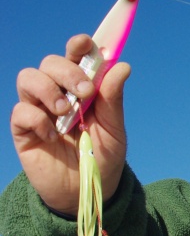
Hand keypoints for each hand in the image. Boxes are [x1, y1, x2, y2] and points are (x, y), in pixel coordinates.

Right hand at [11, 34, 129, 214]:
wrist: (88, 192)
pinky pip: (21, 111)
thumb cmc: (102, 158)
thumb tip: (121, 66)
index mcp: (82, 90)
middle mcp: (58, 94)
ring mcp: (39, 110)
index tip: (85, 44)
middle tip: (84, 92)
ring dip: (49, 90)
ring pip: (29, 78)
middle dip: (67, 71)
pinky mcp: (24, 130)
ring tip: (67, 113)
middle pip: (50, 63)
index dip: (79, 46)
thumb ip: (113, 100)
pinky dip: (37, 119)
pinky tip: (53, 136)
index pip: (76, 57)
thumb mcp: (114, 130)